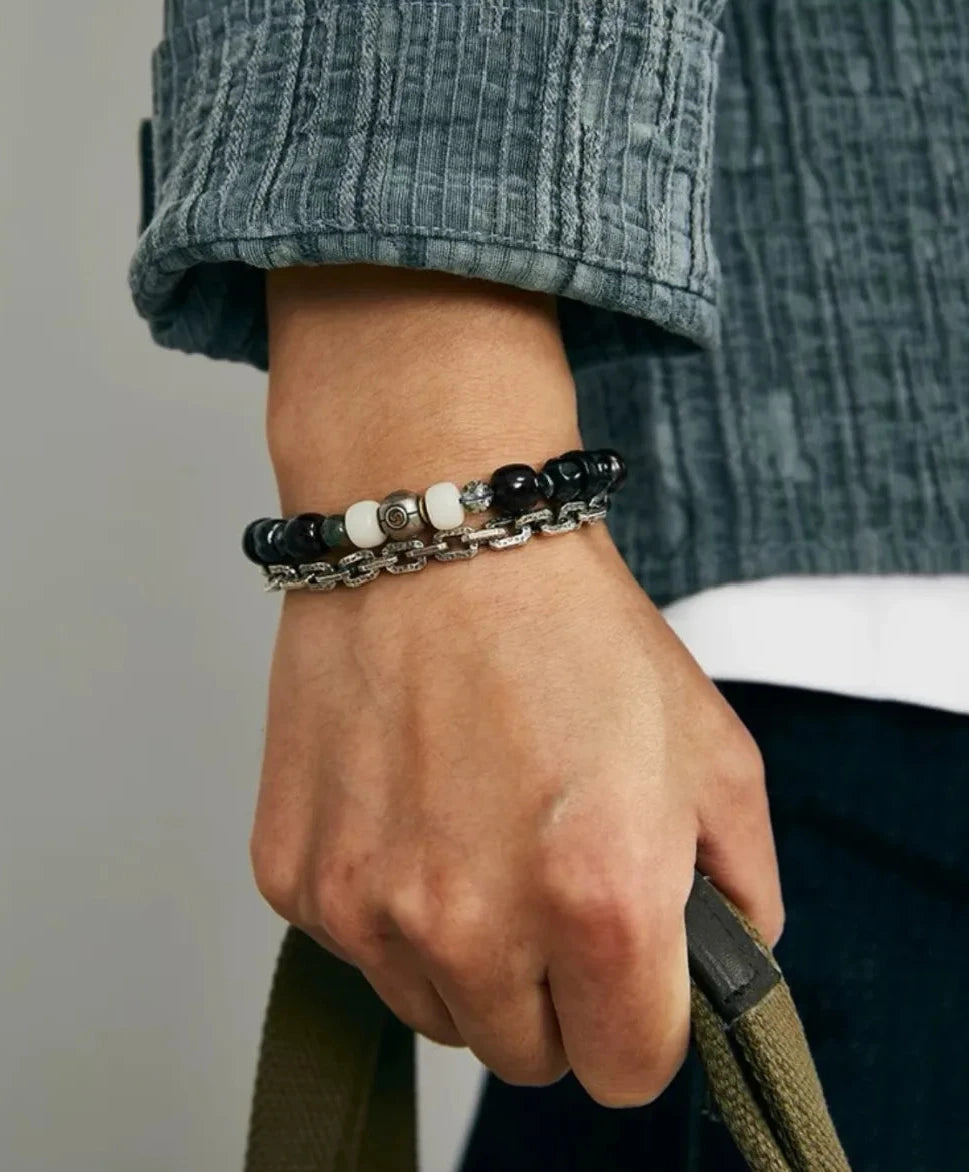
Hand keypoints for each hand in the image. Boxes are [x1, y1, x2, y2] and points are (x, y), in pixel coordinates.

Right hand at [249, 262, 782, 1107]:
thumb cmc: (569, 626)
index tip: (625, 975)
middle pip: (523, 1054)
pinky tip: (411, 805)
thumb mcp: (711, 748)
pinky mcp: (295, 877)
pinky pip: (358, 944)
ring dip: (463, 951)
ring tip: (474, 830)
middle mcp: (471, 925)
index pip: (624, 1072)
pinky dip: (389, 899)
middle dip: (549, 991)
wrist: (437, 538)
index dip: (635, 1023)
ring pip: (434, 1007)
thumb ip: (741, 887)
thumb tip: (721, 964)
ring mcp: (367, 907)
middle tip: (546, 880)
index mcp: (599, 900)